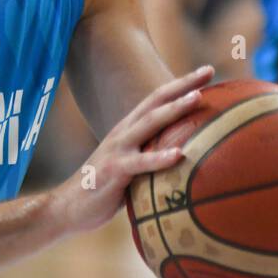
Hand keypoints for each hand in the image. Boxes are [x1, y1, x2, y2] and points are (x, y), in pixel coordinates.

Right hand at [51, 65, 214, 235]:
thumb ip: (151, 156)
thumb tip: (185, 158)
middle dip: (183, 84)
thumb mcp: (131, 166)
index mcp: (129, 129)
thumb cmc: (105, 189)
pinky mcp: (113, 171)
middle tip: (208, 70)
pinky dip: (159, 158)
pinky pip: (139, 163)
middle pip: (156, 101)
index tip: (207, 71)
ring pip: (149, 124)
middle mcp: (123, 132)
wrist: (68, 207)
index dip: (181, 83)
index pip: (158, 98)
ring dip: (174, 109)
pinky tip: (179, 155)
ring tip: (197, 97)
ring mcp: (117, 150)